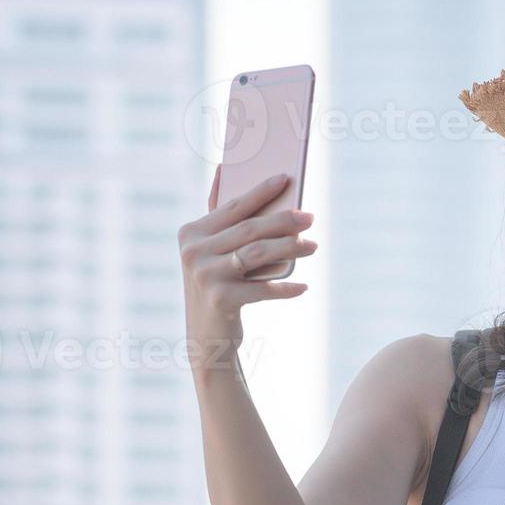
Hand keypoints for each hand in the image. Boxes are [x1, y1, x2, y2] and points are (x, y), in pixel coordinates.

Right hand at [179, 164, 318, 355]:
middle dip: (283, 221)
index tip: (286, 179)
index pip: (233, 207)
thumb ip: (218, 213)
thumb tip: (224, 168)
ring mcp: (205, 276)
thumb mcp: (211, 250)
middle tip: (310, 217)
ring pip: (258, 254)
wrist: (206, 336)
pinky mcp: (220, 300)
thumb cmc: (217, 284)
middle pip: (249, 229)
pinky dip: (285, 287)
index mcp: (191, 233)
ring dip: (290, 248)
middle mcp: (193, 252)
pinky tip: (302, 286)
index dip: (260, 191)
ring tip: (313, 246)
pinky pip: (262, 288)